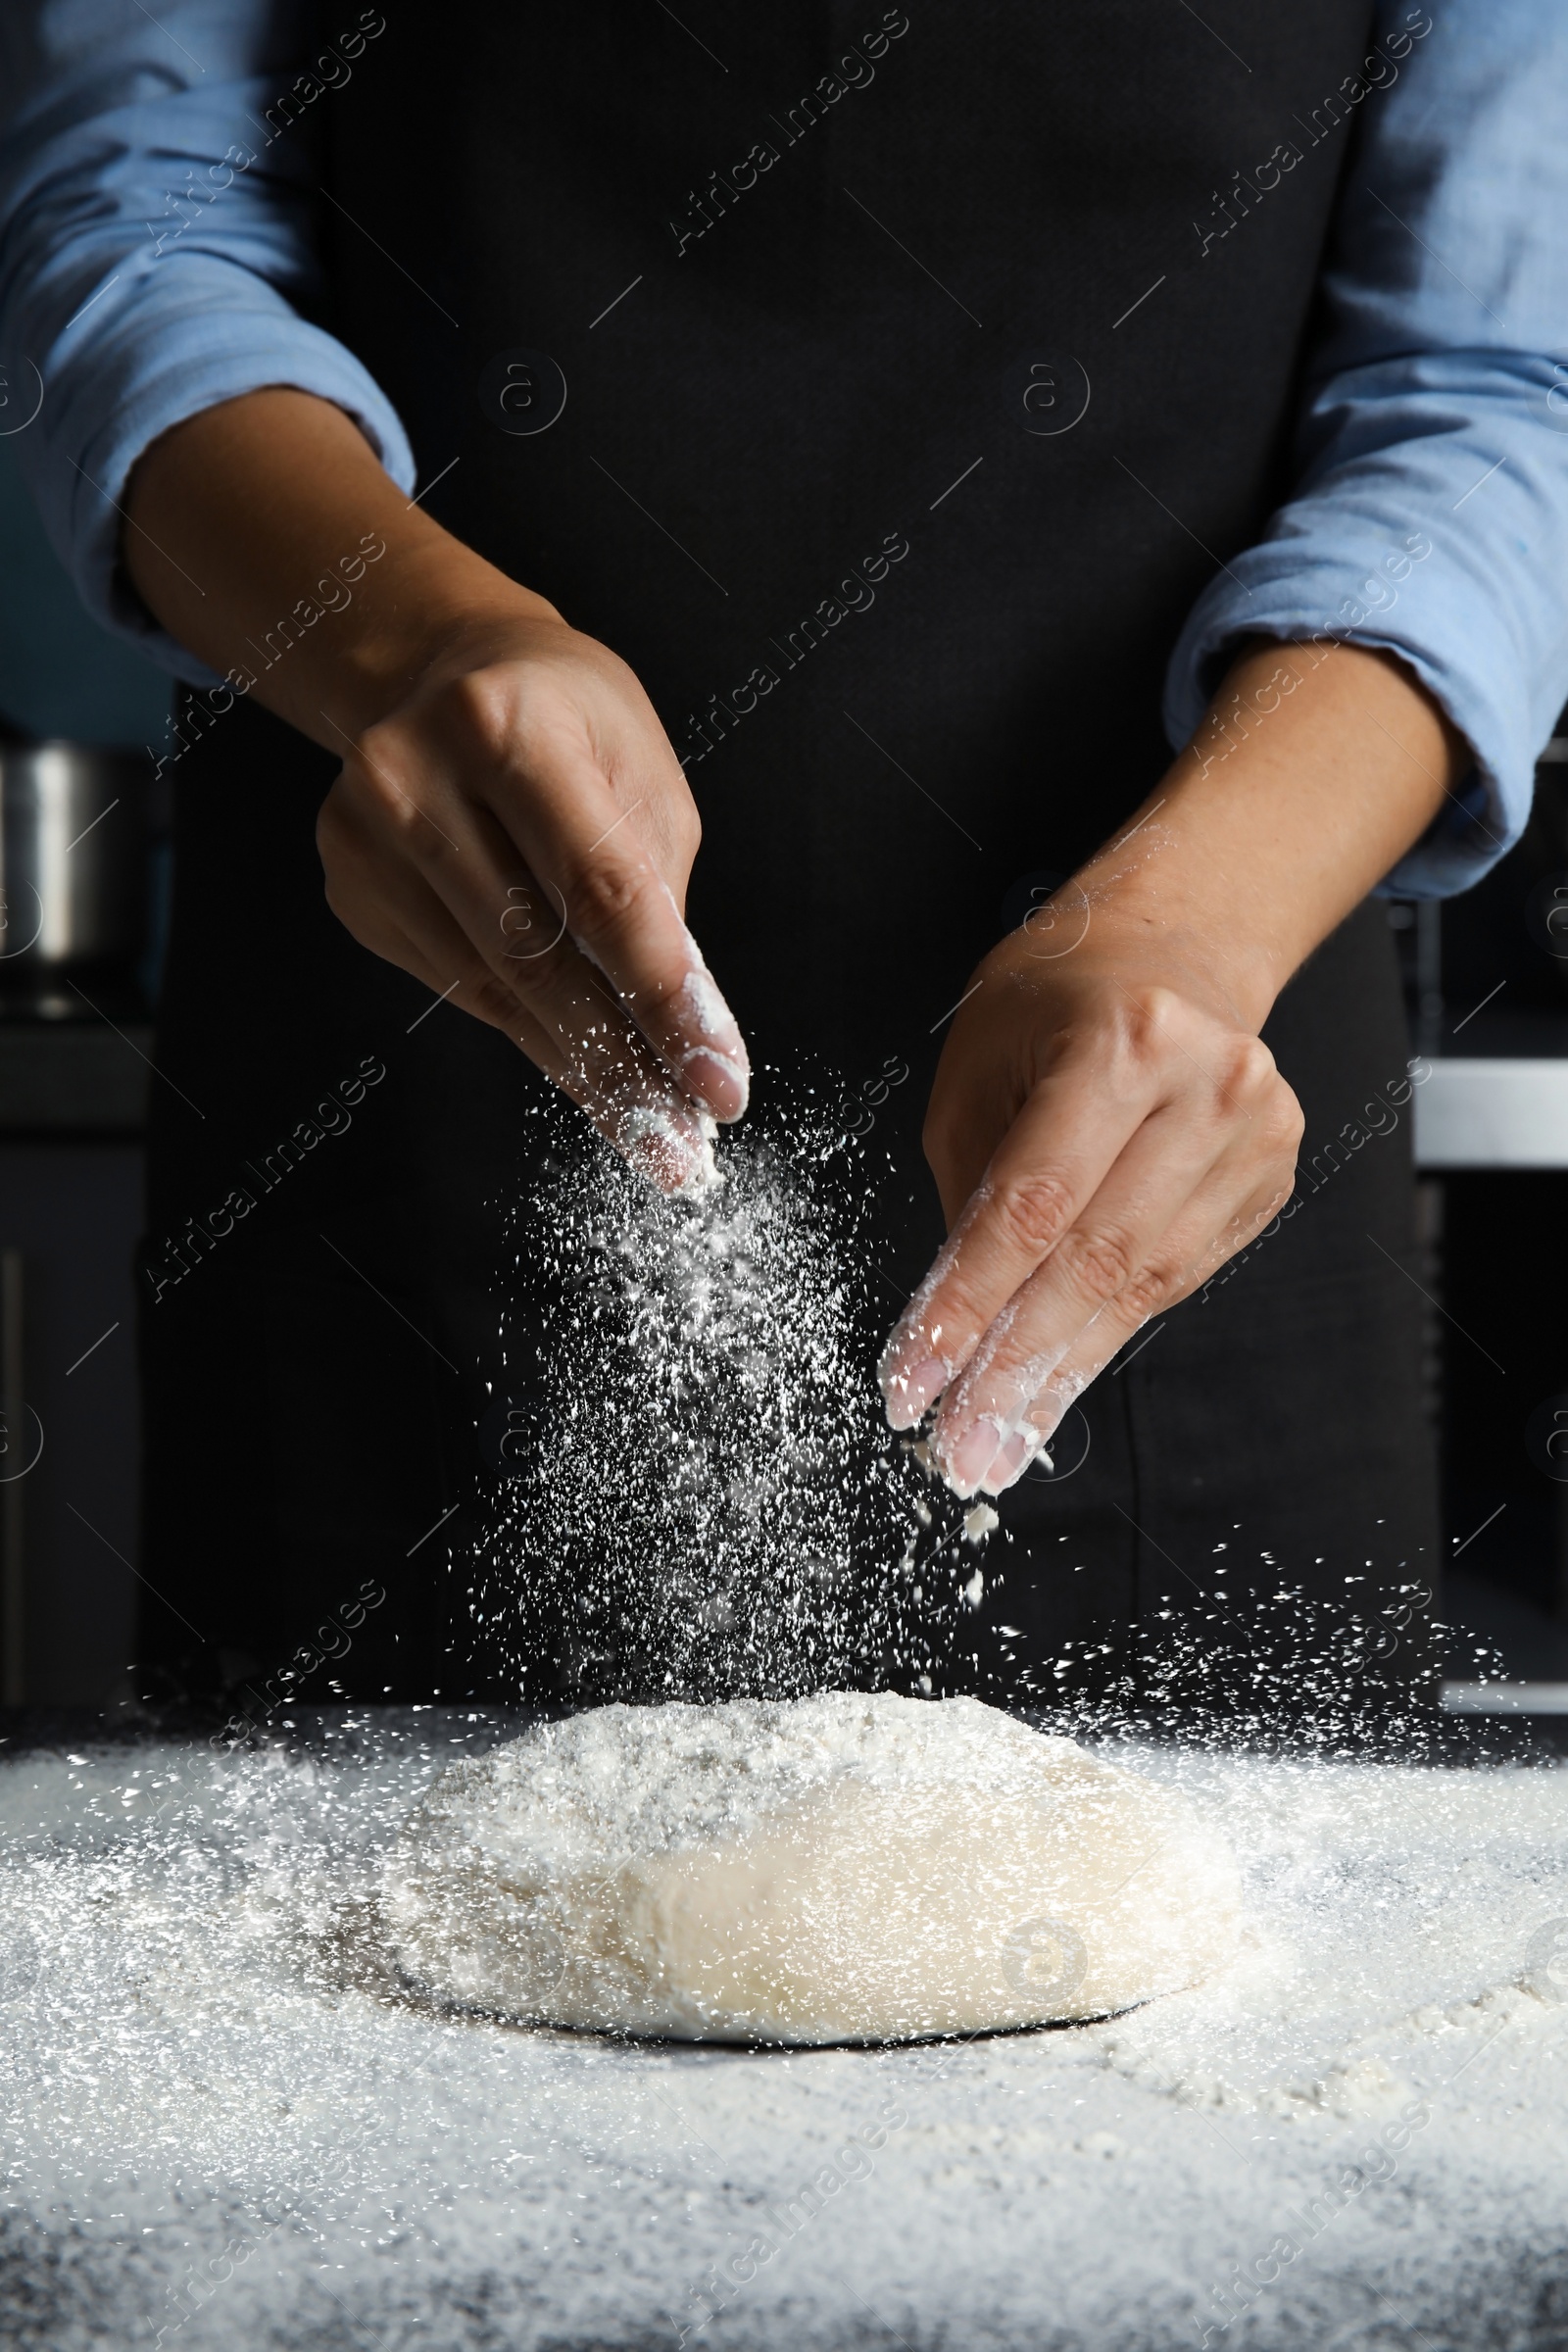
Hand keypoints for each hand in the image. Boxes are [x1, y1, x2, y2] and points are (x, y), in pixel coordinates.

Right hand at [122, 390, 748, 1194]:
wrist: (442, 670)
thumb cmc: (567, 721)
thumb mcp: (642, 779)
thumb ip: (659, 901)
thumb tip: (684, 1037)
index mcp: (509, 723)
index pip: (600, 893)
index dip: (663, 1001)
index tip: (717, 1084)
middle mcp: (416, 775)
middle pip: (536, 957)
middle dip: (621, 1063)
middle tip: (680, 1145)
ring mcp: (367, 835)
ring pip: (491, 990)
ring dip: (580, 1069)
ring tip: (647, 1127)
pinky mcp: (351, 886)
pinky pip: (456, 986)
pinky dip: (528, 1032)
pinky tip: (581, 1062)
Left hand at [880, 913, 1302, 1495]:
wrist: (1175, 949)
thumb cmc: (1058, 1001)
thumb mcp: (979, 1068)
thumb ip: (972, 1188)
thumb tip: (959, 1321)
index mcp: (1119, 1042)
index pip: (1031, 1206)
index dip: (968, 1306)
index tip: (915, 1382)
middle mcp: (1204, 1085)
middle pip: (1093, 1260)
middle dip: (1014, 1369)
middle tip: (961, 1448)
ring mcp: (1253, 1133)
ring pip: (1141, 1286)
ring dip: (1060, 1373)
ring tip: (999, 1438)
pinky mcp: (1269, 1177)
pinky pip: (1175, 1277)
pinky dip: (1107, 1334)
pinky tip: (1056, 1380)